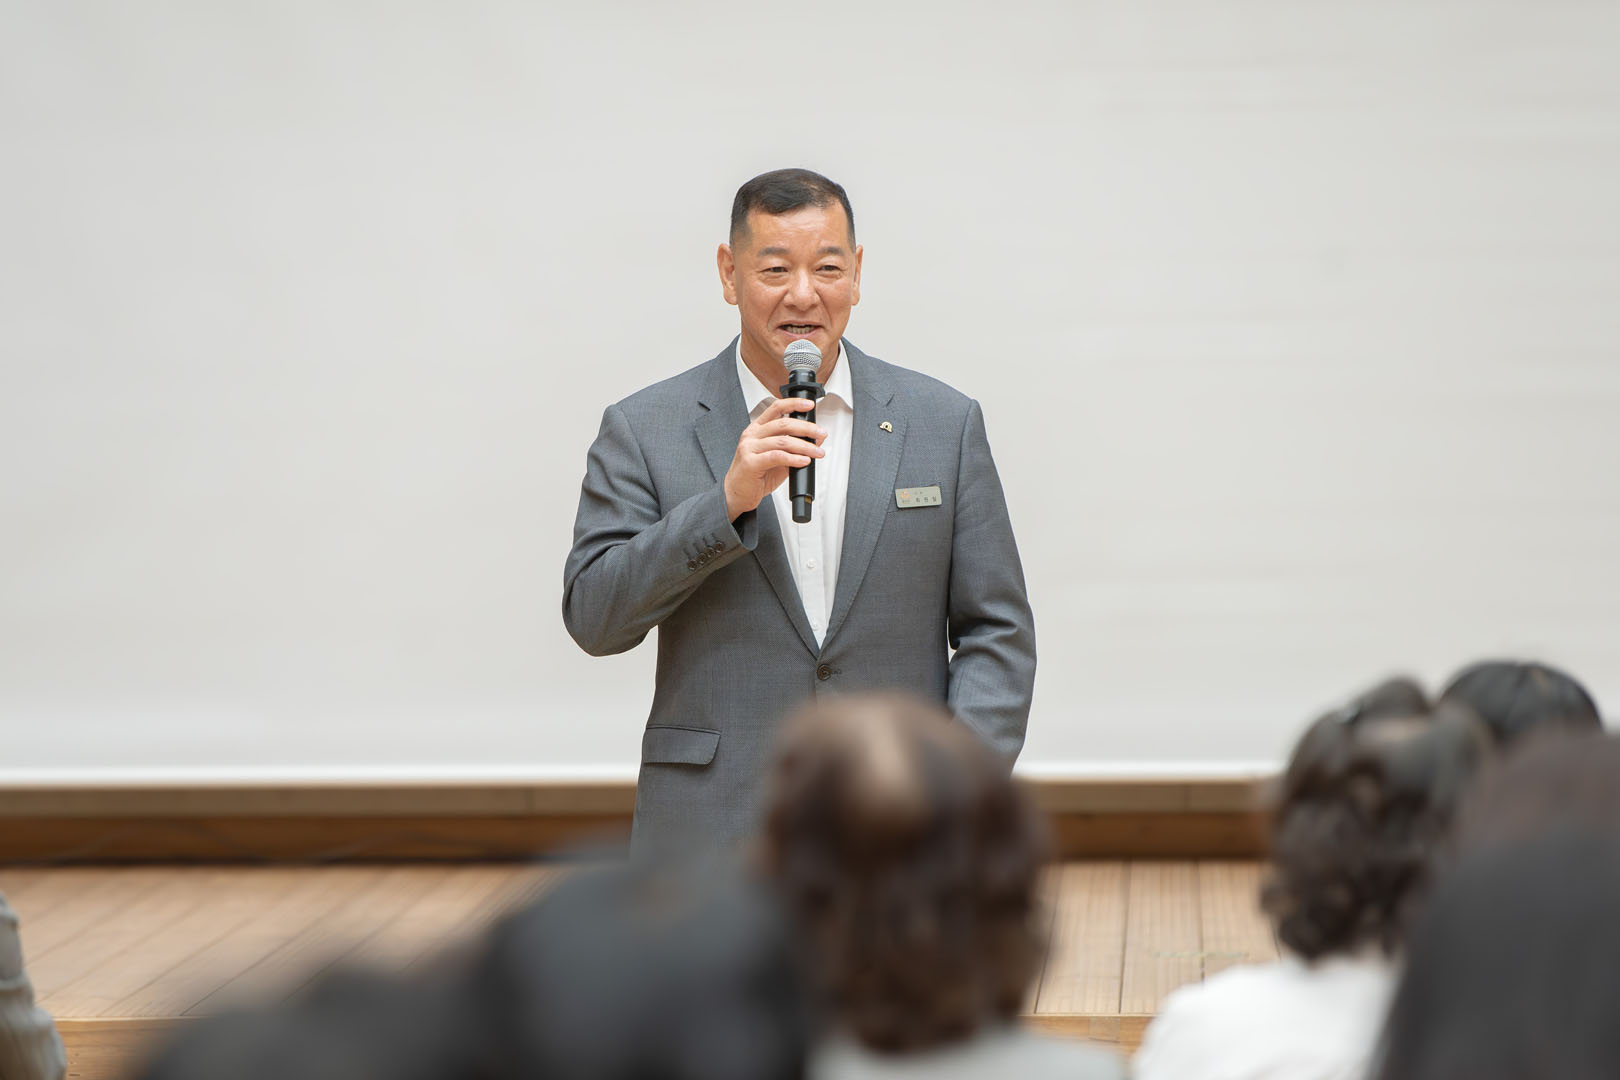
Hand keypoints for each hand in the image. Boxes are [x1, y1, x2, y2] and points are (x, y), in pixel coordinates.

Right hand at [724, 397, 825, 519]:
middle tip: (821, 433)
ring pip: (782, 441)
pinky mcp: (750, 462)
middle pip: (783, 424)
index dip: (793, 404)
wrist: (737, 493)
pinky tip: (804, 461)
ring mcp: (749, 448)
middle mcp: (752, 435)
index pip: (775, 408)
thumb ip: (793, 448)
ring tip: (817, 452)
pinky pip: (777, 456)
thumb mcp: (777, 458)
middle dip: (806, 428)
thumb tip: (815, 440)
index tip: (809, 405)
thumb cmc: (755, 475)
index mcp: (757, 429)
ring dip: (804, 446)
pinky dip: (794, 458)